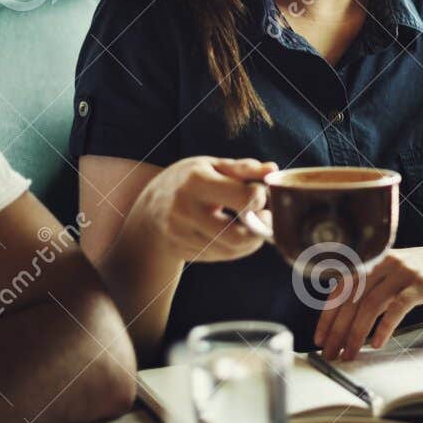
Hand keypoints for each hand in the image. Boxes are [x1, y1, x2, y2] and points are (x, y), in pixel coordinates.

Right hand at [126, 157, 276, 262]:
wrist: (149, 208)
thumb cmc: (188, 180)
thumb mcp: (212, 165)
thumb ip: (244, 168)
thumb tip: (272, 170)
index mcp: (196, 181)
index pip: (244, 199)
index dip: (260, 199)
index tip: (259, 195)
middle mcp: (185, 210)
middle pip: (238, 236)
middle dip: (260, 229)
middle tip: (265, 218)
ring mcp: (181, 234)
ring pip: (231, 250)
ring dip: (251, 240)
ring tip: (251, 224)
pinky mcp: (182, 251)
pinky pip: (221, 256)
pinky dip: (235, 248)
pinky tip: (234, 233)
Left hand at [313, 246, 422, 359]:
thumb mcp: (393, 274)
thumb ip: (371, 288)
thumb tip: (344, 319)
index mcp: (373, 260)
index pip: (341, 288)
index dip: (327, 315)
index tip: (320, 338)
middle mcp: (385, 263)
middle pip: (353, 299)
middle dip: (338, 329)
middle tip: (331, 353)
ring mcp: (404, 272)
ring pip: (371, 304)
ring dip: (357, 333)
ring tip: (350, 353)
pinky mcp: (422, 284)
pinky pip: (397, 306)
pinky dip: (384, 326)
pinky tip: (378, 342)